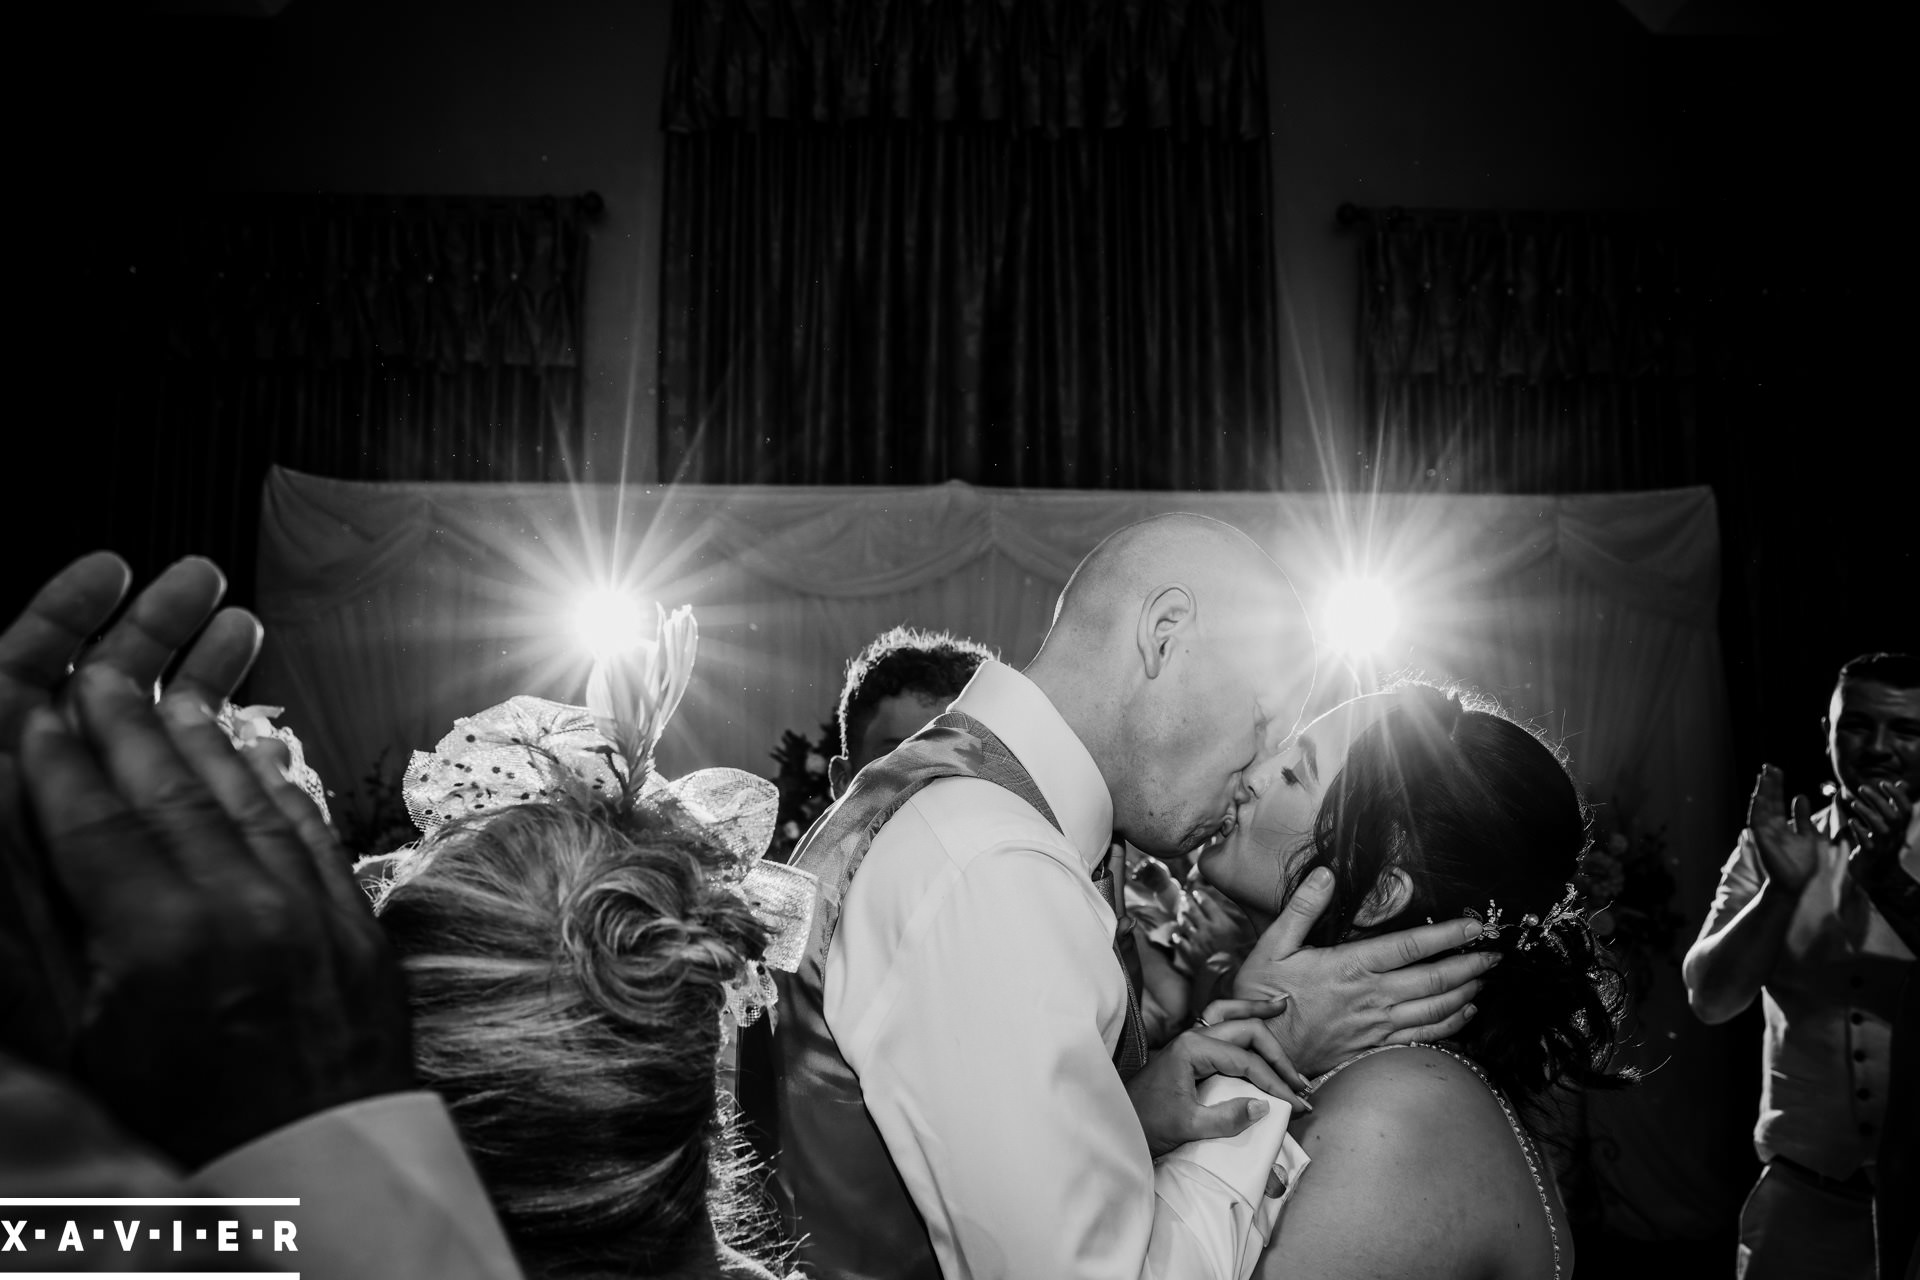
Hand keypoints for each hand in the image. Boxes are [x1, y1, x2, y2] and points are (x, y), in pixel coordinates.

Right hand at [18, 620, 412, 1168]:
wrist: (312, 1173)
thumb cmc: (175, 1130)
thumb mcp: (76, 1050)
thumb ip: (37, 948)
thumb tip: (19, 858)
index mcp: (159, 940)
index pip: (93, 820)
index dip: (56, 758)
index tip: (33, 707)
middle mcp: (240, 906)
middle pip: (168, 789)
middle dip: (124, 721)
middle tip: (93, 670)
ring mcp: (307, 907)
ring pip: (244, 796)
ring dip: (201, 734)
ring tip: (168, 686)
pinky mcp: (353, 919)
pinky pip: (308, 828)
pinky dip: (276, 781)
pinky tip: (255, 747)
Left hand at [1126, 1015, 1308, 1158]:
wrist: (1119, 1122)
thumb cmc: (1147, 1122)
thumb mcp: (1187, 1126)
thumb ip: (1226, 1118)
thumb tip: (1264, 1106)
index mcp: (1192, 1049)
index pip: (1246, 1061)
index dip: (1275, 1082)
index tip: (1296, 1104)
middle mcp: (1193, 1037)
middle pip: (1245, 1031)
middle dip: (1276, 1054)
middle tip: (1299, 1081)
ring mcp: (1190, 1040)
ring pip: (1229, 1015)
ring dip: (1256, 1014)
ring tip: (1282, 1005)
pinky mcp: (1189, 1050)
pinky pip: (1219, 1024)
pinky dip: (1238, 1017)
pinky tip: (1252, 1018)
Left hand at [1171, 883, 1257, 976]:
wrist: (1228, 979)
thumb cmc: (1243, 959)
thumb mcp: (1251, 939)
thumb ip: (1250, 927)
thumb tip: (1263, 920)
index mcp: (1221, 923)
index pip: (1207, 904)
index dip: (1201, 897)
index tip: (1196, 892)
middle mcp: (1206, 929)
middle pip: (1193, 912)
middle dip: (1188, 903)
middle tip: (1184, 897)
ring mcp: (1196, 941)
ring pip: (1185, 925)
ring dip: (1182, 917)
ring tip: (1179, 912)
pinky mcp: (1191, 954)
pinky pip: (1180, 943)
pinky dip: (1177, 938)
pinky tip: (1175, 935)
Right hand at [1230, 866, 1492, 1076]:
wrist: (1261, 1053)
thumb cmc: (1263, 997)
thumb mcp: (1273, 945)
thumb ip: (1303, 908)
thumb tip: (1327, 874)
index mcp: (1350, 966)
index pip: (1410, 946)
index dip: (1447, 935)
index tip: (1475, 926)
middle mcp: (1372, 996)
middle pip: (1434, 979)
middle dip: (1469, 965)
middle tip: (1495, 953)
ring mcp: (1377, 1024)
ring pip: (1435, 1008)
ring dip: (1465, 992)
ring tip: (1484, 977)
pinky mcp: (1376, 1045)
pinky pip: (1424, 1035)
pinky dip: (1451, 1024)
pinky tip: (1466, 1013)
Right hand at [1747, 764, 1823, 894]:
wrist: (1798, 885)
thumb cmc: (1804, 864)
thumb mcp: (1810, 835)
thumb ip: (1803, 818)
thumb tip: (1800, 797)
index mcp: (1782, 827)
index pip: (1777, 802)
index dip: (1777, 787)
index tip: (1778, 771)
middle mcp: (1772, 827)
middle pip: (1768, 801)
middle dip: (1769, 784)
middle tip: (1769, 767)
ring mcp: (1765, 833)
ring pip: (1761, 807)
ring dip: (1762, 791)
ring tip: (1764, 775)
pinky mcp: (1762, 839)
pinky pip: (1757, 820)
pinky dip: (1757, 807)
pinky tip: (1759, 794)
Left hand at [1843, 779, 1914, 871]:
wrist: (1872, 872)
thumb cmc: (1879, 842)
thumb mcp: (1888, 823)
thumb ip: (1893, 804)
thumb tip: (1901, 783)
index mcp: (1900, 828)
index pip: (1907, 810)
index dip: (1898, 795)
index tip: (1883, 783)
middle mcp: (1895, 836)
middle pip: (1893, 817)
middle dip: (1878, 800)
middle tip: (1862, 788)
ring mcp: (1884, 846)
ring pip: (1881, 828)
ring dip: (1867, 813)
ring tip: (1854, 802)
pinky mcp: (1870, 855)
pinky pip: (1867, 842)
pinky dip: (1859, 830)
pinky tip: (1851, 821)